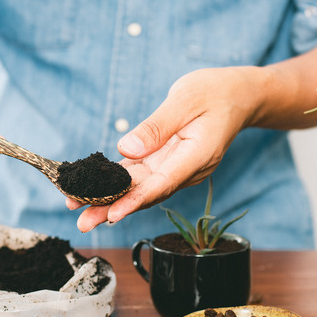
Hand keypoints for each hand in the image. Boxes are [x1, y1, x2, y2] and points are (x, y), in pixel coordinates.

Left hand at [69, 67, 259, 231]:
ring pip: (139, 188)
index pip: (163, 183)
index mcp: (197, 156)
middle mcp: (185, 169)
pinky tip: (92, 190)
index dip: (136, 200)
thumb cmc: (215, 93)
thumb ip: (157, 126)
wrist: (238, 96)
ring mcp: (176, 168)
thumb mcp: (185, 99)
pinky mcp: (166, 162)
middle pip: (146, 193)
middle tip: (83, 223)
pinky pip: (139, 175)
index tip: (112, 214)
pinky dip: (116, 183)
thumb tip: (127, 148)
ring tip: (79, 211)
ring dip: (110, 200)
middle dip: (113, 208)